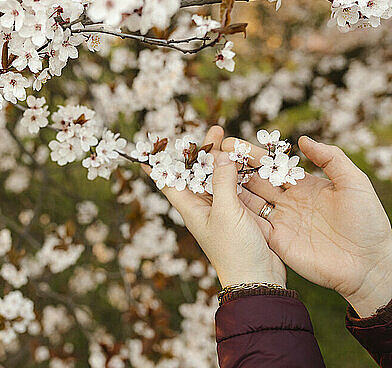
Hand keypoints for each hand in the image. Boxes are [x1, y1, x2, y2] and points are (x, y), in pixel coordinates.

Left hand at [145, 126, 285, 287]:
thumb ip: (222, 181)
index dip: (160, 164)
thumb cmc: (235, 249)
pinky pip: (236, 187)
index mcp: (190, 208)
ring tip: (233, 138)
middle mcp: (203, 207)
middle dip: (204, 152)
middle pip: (198, 174)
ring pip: (219, 178)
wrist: (258, 280)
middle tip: (217, 129)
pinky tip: (247, 161)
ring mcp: (222, 210)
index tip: (151, 146)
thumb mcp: (226, 212)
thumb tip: (220, 154)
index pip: (168, 181)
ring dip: (224, 160)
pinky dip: (240, 173)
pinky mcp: (240, 214)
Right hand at [221, 135, 391, 316]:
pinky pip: (252, 225)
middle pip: (256, 181)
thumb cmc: (368, 222)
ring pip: (250, 201)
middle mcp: (289, 202)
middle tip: (214, 155)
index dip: (253, 154)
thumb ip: (331, 158)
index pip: (273, 165)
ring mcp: (280, 221)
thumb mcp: (354, 183)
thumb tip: (303, 139)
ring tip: (210, 175)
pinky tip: (220, 202)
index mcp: (304, 186)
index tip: (231, 143)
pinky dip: (236, 214)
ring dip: (231, 189)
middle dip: (235, 168)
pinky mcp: (276, 241)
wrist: (370, 264)